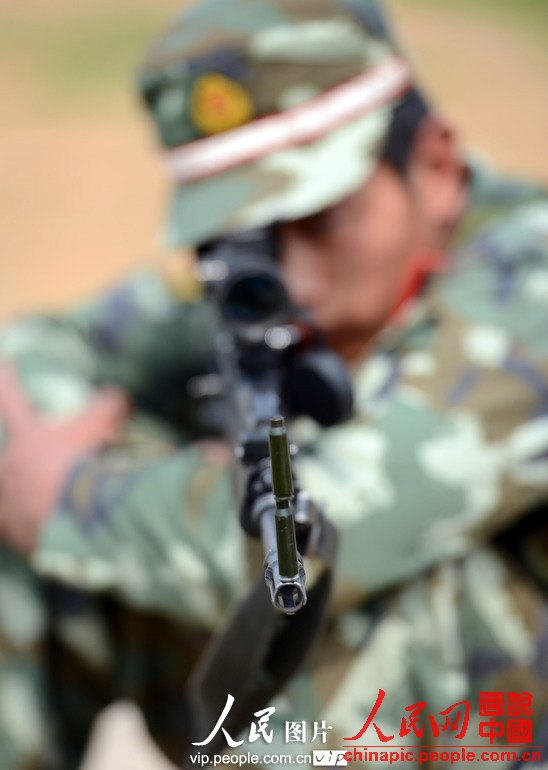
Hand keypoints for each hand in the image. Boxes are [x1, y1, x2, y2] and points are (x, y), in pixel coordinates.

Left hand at [0, 365, 129, 552]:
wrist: (71, 517)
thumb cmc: (78, 464)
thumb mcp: (98, 427)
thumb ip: (109, 407)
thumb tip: (120, 395)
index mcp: (25, 435)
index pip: (11, 399)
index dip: (8, 382)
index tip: (5, 366)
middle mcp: (7, 464)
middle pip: (7, 455)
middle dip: (22, 456)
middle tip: (43, 461)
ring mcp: (5, 497)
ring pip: (7, 489)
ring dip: (19, 489)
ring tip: (40, 496)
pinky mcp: (8, 528)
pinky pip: (8, 524)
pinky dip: (20, 522)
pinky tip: (34, 526)